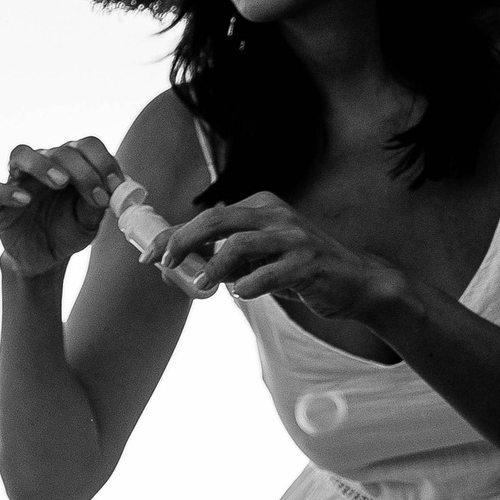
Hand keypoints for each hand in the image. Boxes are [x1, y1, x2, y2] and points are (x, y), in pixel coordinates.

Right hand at [0, 137, 125, 277]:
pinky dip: (7, 191)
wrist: (44, 258)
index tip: (115, 185)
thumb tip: (112, 191)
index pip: (86, 146)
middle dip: (83, 171)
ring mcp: (18, 180)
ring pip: (21, 154)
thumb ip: (98, 203)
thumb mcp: (90, 221)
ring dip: (42, 164)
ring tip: (60, 182)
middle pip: (60, 151)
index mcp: (70, 164)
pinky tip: (24, 200)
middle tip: (95, 194)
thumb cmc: (68, 232)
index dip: (103, 161)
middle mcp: (43, 165)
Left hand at [149, 191, 405, 318]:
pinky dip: (248, 285)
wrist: (351, 282)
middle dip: (182, 242)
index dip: (173, 236)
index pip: (207, 217)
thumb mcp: (254, 259)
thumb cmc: (294, 270)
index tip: (148, 257)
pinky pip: (269, 273)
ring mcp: (294, 236)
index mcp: (260, 206)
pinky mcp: (309, 262)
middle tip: (165, 266)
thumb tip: (172, 268)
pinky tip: (241, 293)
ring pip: (239, 244)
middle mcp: (276, 214)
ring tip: (201, 286)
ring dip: (212, 269)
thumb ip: (219, 259)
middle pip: (216, 221)